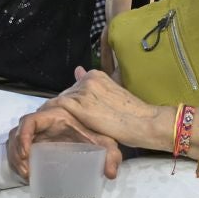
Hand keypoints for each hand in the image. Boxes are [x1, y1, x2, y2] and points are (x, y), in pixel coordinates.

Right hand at [7, 107, 123, 180]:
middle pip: (17, 133)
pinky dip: (18, 162)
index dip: (23, 135)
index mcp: (55, 116)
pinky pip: (18, 150)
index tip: (25, 153)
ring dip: (15, 159)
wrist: (96, 137)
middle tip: (27, 172)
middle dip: (16, 153)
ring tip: (27, 176)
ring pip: (14, 142)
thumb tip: (111, 174)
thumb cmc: (97, 136)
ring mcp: (37, 134)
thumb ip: (111, 155)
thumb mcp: (106, 143)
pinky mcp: (35, 144)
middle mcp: (42, 124)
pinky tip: (28, 175)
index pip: (30, 120)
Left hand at [42, 67, 167, 150]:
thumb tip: (78, 70)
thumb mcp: (113, 93)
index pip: (74, 87)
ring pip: (60, 101)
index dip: (73, 102)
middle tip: (66, 124)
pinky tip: (56, 126)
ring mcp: (83, 92)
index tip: (75, 115)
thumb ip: (95, 85)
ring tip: (58, 127)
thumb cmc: (133, 113)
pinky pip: (58, 108)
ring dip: (57, 113)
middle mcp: (88, 79)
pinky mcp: (79, 106)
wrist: (144, 122)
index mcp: (96, 75)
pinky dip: (54, 116)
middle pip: (67, 94)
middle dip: (65, 108)